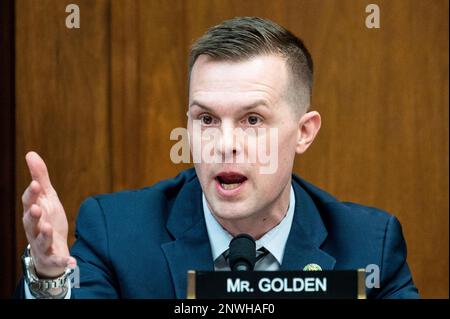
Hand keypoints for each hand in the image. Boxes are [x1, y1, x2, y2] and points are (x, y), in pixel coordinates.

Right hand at [21, 151, 76, 277]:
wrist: (51, 248)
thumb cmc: (47, 218)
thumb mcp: (47, 197)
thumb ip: (40, 177)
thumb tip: (30, 153)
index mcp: (33, 212)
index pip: (29, 202)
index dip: (32, 194)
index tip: (35, 184)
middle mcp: (34, 228)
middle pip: (30, 222)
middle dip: (33, 215)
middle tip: (37, 208)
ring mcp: (42, 244)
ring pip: (40, 240)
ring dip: (43, 234)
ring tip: (48, 228)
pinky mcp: (53, 256)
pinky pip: (58, 260)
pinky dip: (64, 261)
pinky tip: (72, 262)